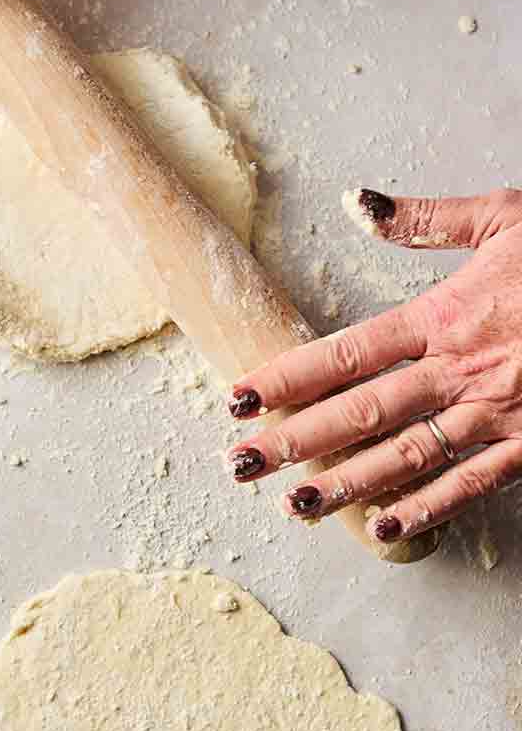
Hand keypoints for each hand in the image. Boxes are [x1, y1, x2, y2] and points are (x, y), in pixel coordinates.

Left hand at [226, 188, 521, 546]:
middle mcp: (462, 370)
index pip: (345, 353)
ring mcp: (497, 413)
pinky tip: (383, 528)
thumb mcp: (505, 216)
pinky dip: (427, 508)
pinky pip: (472, 483)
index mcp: (445, 315)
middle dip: (293, 441)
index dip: (286, 378)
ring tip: (291, 503)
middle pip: (360, 412)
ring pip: (406, 456)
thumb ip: (424, 217)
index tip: (236, 399)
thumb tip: (355, 202)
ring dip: (345, 483)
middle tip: (237, 465)